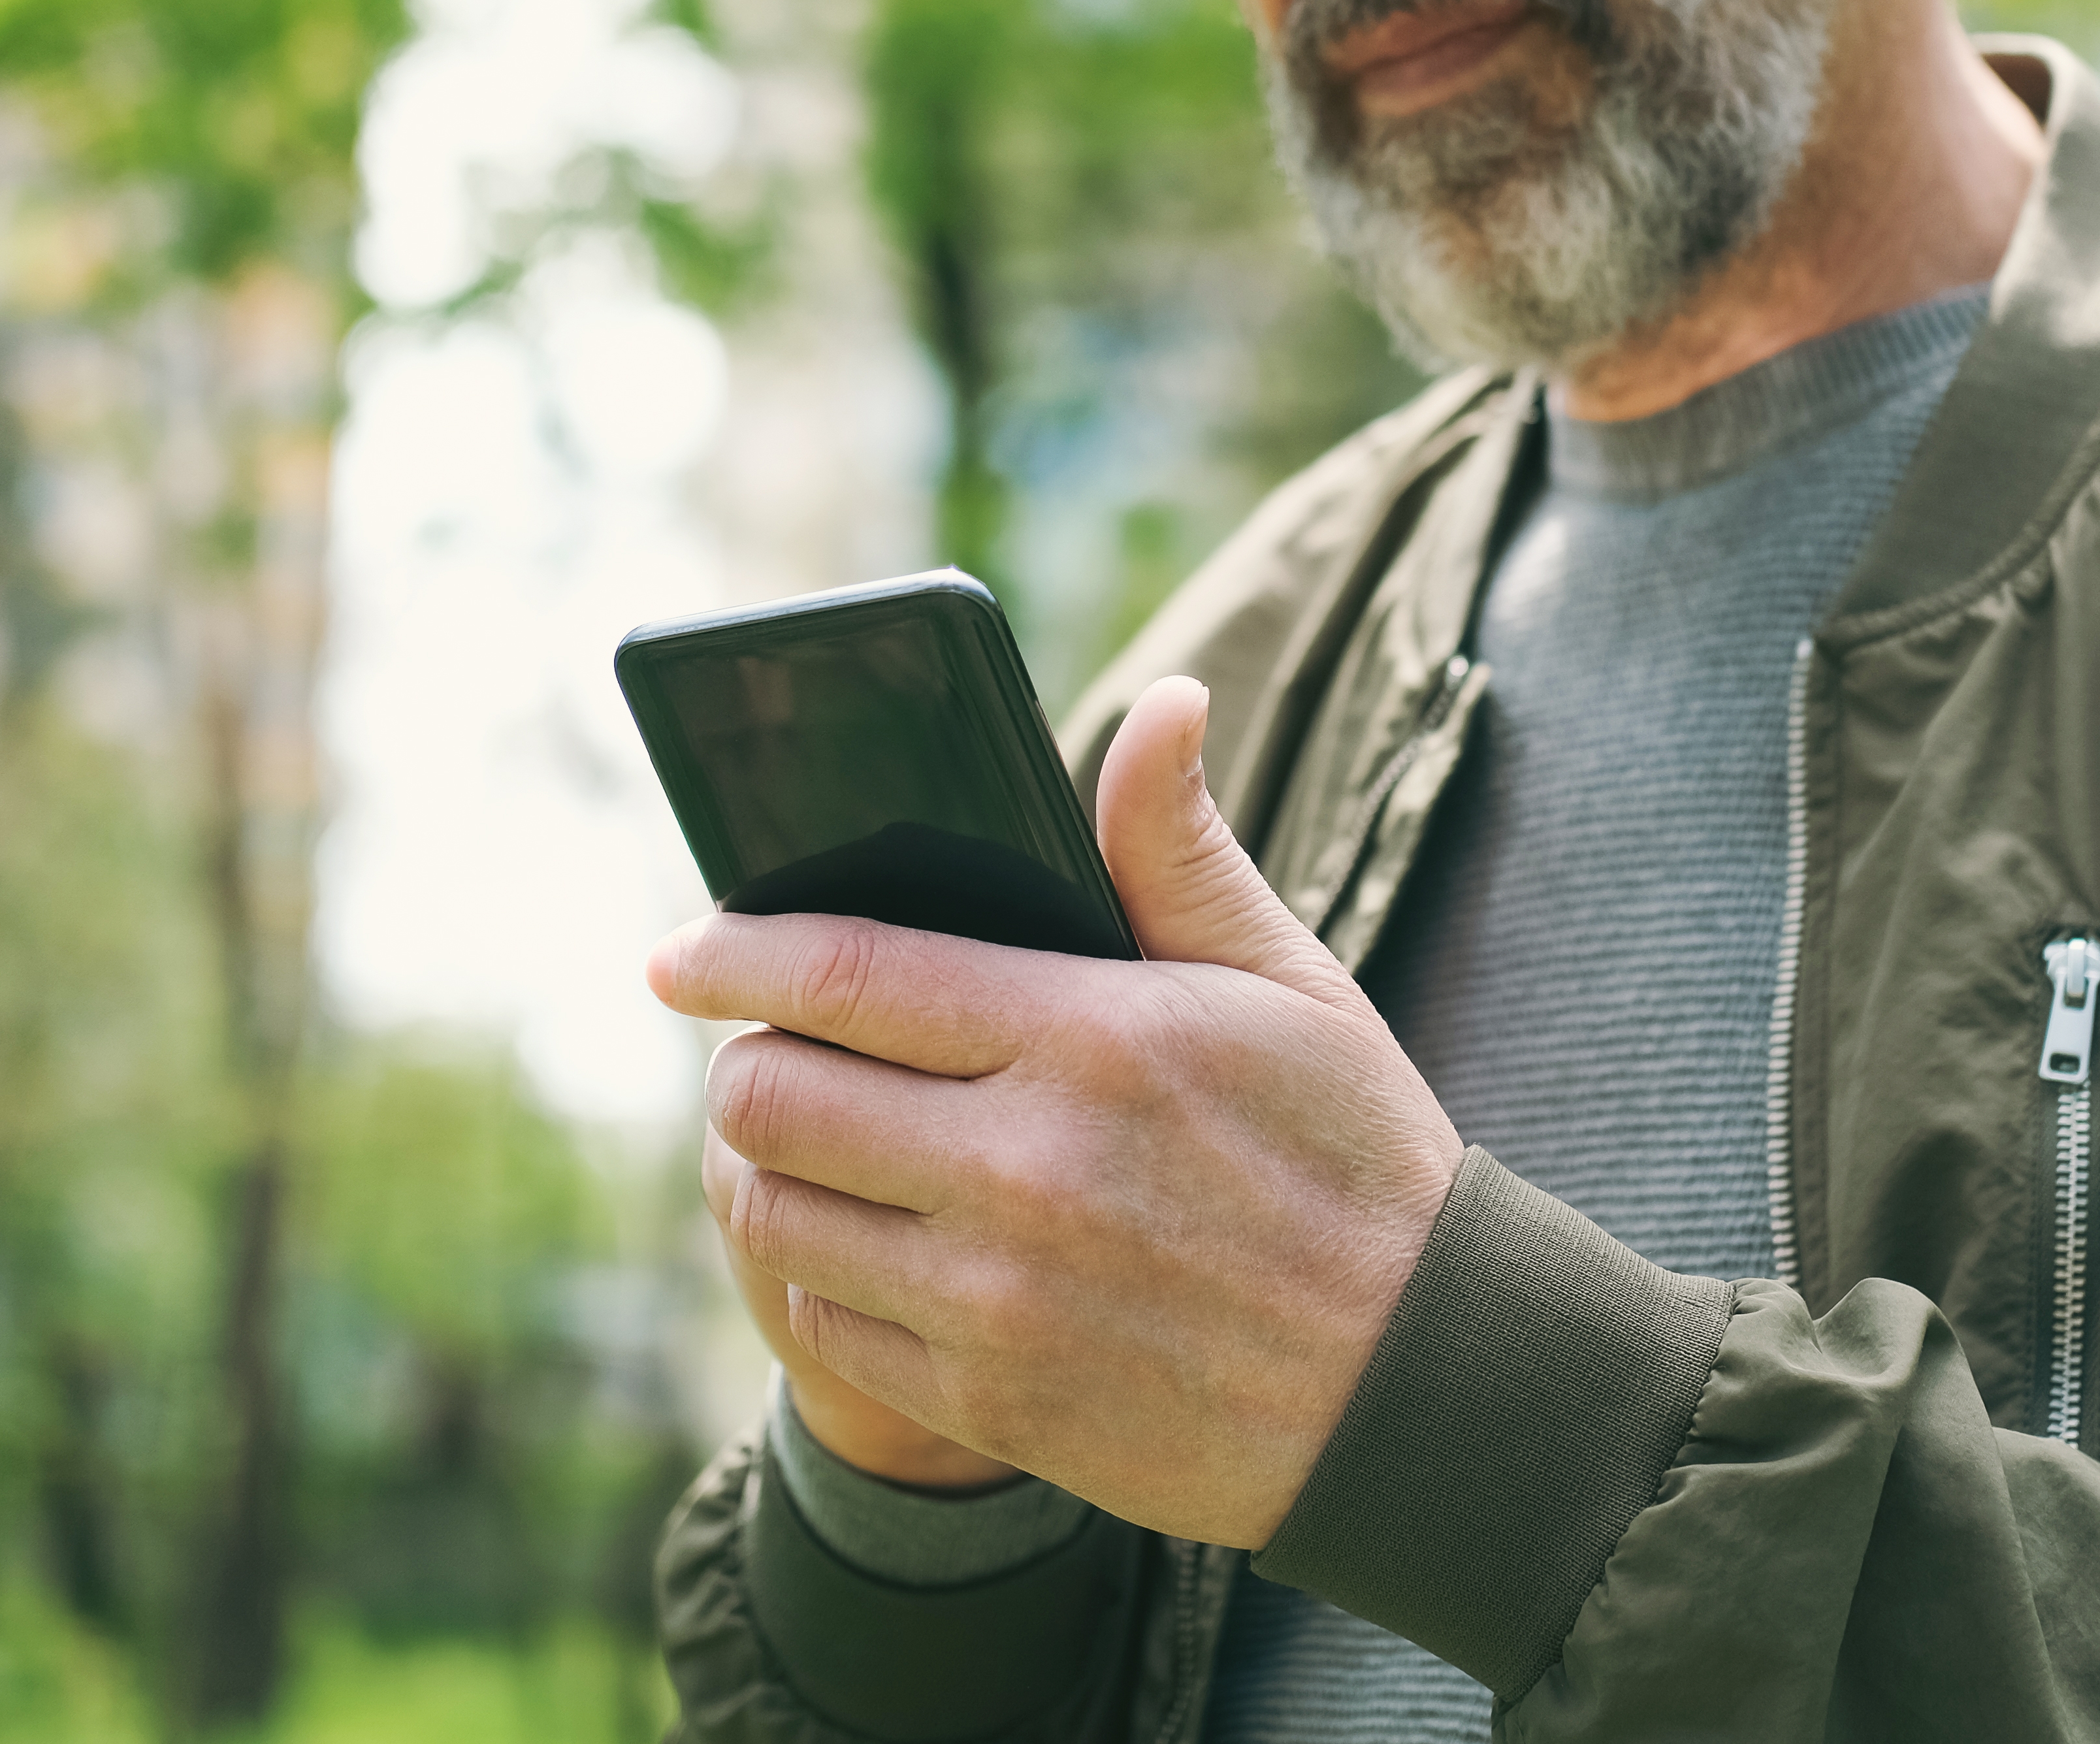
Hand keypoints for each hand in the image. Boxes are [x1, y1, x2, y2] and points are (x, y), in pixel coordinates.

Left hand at [648, 675, 1462, 1547]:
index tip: (678, 950)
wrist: (1421, 1389)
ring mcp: (1001, 1296)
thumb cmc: (1356, 1162)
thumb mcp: (1292, 985)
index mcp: (1095, 1038)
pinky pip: (820, 1330)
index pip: (848, 972)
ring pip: (775, 1215)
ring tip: (802, 1146)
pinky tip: (856, 1245)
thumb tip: (1162, 700)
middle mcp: (1030, 1167)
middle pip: (775, 1096)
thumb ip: (1182, 850)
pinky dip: (812, 1278)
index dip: (736, 951)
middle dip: (749, 1062)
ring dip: (767, 1171)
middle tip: (772, 1052)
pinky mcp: (994, 1399)